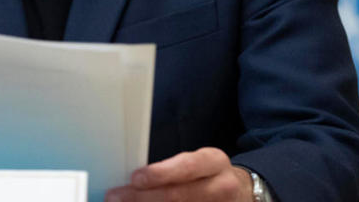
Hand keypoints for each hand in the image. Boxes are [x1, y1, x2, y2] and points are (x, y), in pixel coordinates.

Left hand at [105, 148, 252, 201]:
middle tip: (116, 197)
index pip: (186, 167)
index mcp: (214, 162)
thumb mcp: (196, 164)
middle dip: (143, 198)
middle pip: (180, 195)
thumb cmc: (207, 176)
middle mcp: (222, 186)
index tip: (134, 179)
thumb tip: (132, 180)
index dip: (159, 174)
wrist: (242, 193)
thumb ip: (170, 170)